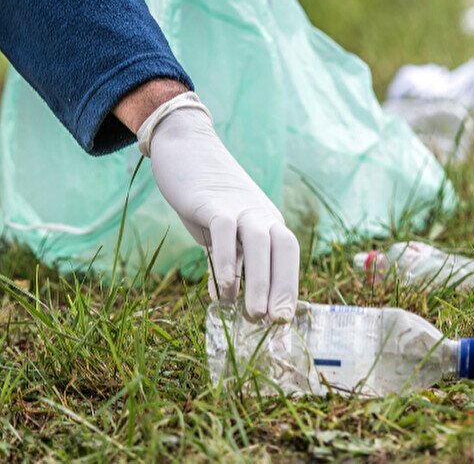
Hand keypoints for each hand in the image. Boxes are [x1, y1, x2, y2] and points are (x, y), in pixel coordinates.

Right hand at [138, 92, 298, 321]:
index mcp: (267, 221)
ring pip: (260, 241)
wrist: (184, 147)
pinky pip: (226, 230)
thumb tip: (225, 300)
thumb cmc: (204, 196)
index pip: (288, 256)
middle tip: (273, 325)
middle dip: (282, 288)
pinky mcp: (211, 201)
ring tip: (250, 315)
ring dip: (259, 281)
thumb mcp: (219, 233)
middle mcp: (259, 213)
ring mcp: (238, 205)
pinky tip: (224, 286)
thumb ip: (226, 262)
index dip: (288, 288)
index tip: (282, 324)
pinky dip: (228, 259)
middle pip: (284, 247)